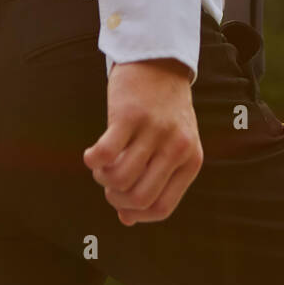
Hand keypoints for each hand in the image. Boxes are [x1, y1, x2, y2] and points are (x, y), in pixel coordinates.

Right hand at [83, 58, 202, 226]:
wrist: (160, 64)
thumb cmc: (163, 112)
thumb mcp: (172, 147)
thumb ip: (156, 182)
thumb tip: (128, 220)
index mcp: (191, 160)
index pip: (160, 209)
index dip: (135, 213)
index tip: (122, 203)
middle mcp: (177, 147)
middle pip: (139, 198)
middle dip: (115, 199)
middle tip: (109, 182)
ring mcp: (155, 131)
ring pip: (119, 179)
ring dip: (102, 178)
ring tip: (103, 164)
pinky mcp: (130, 116)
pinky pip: (104, 154)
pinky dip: (92, 161)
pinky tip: (92, 154)